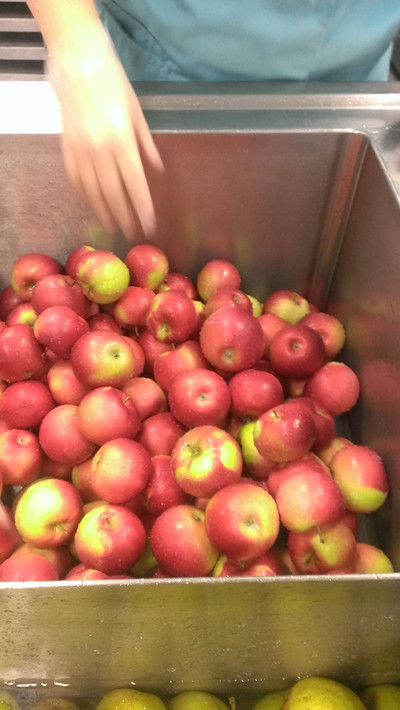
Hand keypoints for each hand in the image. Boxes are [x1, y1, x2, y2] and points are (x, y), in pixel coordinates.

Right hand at [48, 33, 162, 239]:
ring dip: (104, 211)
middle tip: (132, 233)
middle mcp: (100, 149)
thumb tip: (156, 168)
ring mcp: (81, 149)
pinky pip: (76, 179)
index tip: (149, 224)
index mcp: (122, 140)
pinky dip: (85, 195)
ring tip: (113, 226)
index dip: (142, 207)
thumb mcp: (136, 112)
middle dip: (124, 216)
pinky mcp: (67, 147)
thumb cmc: (113, 83)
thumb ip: (145, 143)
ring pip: (93, 190)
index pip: (135, 183)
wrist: (77, 62)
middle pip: (114, 193)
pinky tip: (93, 205)